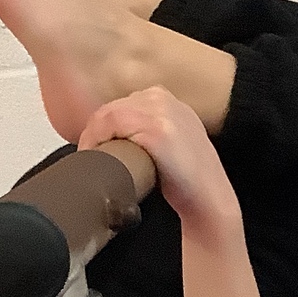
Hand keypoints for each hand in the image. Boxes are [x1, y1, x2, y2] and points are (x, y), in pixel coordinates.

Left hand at [77, 87, 239, 232]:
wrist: (209, 197)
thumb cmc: (186, 177)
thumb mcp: (169, 141)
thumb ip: (147, 129)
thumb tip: (114, 136)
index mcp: (167, 99)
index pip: (121, 105)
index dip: (103, 127)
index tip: (95, 148)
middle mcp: (164, 99)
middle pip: (111, 108)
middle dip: (96, 133)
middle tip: (89, 156)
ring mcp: (161, 112)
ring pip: (108, 115)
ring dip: (93, 137)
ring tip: (91, 159)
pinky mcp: (156, 129)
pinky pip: (113, 124)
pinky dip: (98, 140)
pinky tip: (97, 157)